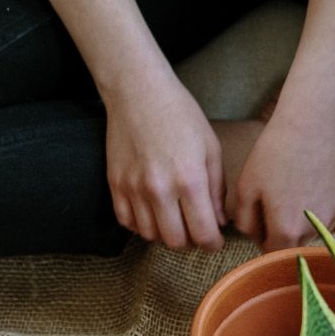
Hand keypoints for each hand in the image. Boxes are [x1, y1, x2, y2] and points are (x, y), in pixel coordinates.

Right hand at [104, 77, 225, 250]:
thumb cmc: (180, 115)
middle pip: (175, 241)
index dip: (212, 244)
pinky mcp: (115, 184)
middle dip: (190, 242)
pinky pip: (127, 222)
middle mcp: (160, 189)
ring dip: (165, 234)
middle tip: (195, 231)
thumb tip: (218, 222)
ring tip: (174, 219)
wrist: (138, 91)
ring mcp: (133, 188)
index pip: (203, 233)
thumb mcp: (210, 148)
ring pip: (150, 235)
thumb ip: (216, 189)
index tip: (214, 240)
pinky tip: (152, 212)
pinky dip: (141, 225)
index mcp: (190, 179)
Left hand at [234, 105, 334, 251]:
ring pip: (319, 232)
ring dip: (308, 223)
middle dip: (286, 233)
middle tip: (279, 204)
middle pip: (297, 245)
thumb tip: (255, 237)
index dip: (264, 240)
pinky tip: (323, 198)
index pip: (273, 252)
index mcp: (286, 229)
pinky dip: (333, 216)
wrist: (313, 119)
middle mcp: (315, 229)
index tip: (262, 224)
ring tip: (300, 191)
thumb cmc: (275, 151)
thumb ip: (245, 222)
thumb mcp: (246, 187)